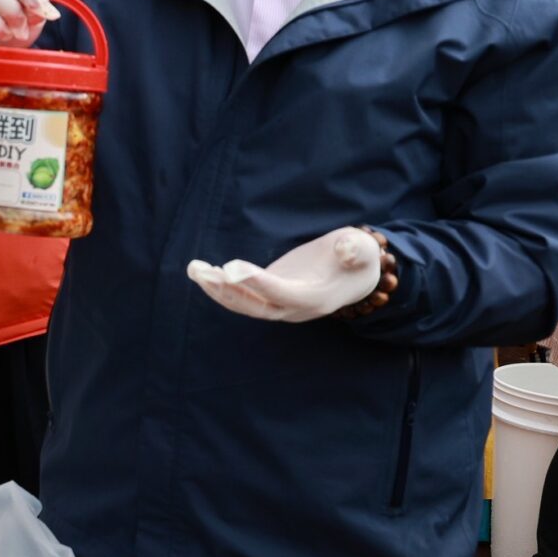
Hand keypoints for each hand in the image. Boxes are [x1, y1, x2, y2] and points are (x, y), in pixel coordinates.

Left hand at [186, 227, 381, 322]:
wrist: (355, 274)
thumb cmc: (358, 258)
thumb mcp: (362, 249)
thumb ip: (356, 250)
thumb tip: (345, 248)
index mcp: (316, 299)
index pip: (282, 294)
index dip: (257, 283)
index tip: (231, 267)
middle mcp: (294, 308)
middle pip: (256, 306)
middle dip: (227, 291)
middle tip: (202, 272)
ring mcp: (280, 304)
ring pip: (244, 304)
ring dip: (217, 289)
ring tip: (195, 269)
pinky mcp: (269, 294)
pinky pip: (241, 297)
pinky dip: (221, 286)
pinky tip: (202, 272)